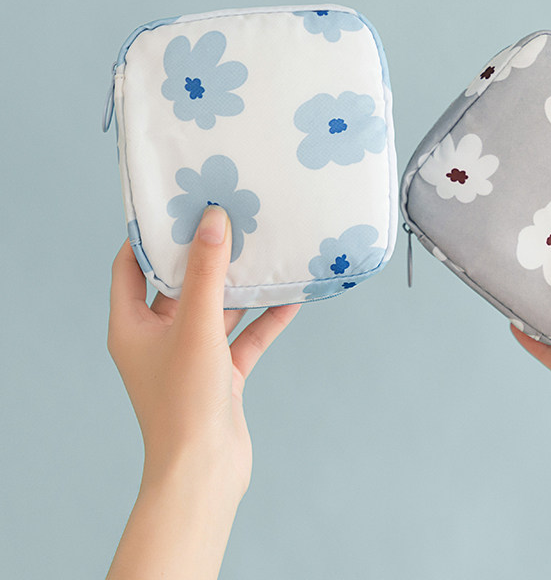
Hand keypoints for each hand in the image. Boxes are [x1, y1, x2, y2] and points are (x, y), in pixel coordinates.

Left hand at [108, 205, 299, 500]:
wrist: (205, 472)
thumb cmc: (185, 401)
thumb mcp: (195, 326)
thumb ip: (206, 272)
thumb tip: (212, 220)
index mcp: (132, 326)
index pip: (131, 267)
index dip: (150, 237)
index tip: (177, 207)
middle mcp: (159, 338)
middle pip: (181, 284)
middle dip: (206, 256)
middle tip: (229, 220)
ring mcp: (192, 356)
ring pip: (218, 309)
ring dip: (241, 287)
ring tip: (265, 251)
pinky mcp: (221, 374)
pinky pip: (244, 336)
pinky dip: (264, 318)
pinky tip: (291, 297)